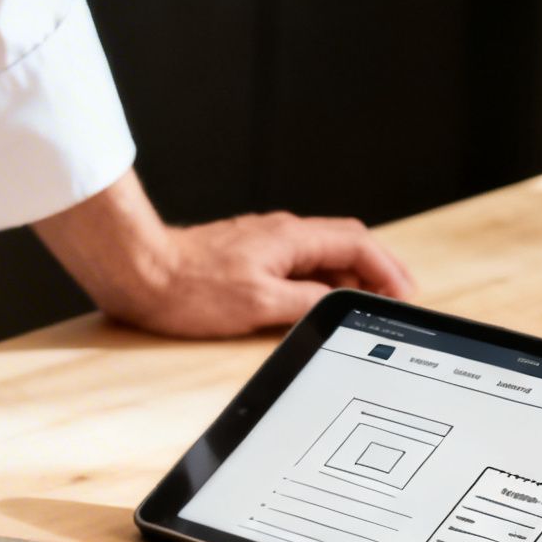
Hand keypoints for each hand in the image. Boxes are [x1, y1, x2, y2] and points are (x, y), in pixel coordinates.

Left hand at [34, 171, 414, 338]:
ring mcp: (261, 243)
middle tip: (389, 300)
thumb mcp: (258, 305)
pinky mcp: (244, 257)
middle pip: (343, 245)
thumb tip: (337, 304)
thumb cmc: (187, 288)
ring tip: (355, 307)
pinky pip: (293, 265)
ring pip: (318, 255)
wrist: (138, 273)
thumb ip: (306, 302)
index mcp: (290, 238)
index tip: (403, 292)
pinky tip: (309, 303)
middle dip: (373, 271)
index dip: (387, 268)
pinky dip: (314, 282)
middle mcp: (279, 234)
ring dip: (343, 278)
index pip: (357, 244)